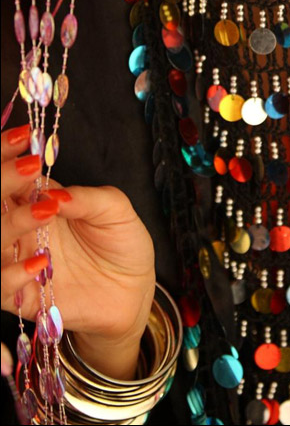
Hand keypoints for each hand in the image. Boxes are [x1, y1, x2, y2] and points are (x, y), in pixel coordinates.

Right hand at [1, 123, 155, 344]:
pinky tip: (40, 262)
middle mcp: (21, 228)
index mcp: (37, 200)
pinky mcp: (22, 296)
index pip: (10, 175)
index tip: (21, 137)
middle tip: (28, 168)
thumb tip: (52, 193)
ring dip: (10, 224)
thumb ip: (85, 198)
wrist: (132, 291)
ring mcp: (18, 261)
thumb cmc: (121, 244)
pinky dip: (12, 274)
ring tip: (45, 212)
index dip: (8, 155)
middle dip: (3, 181)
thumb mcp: (115, 210)